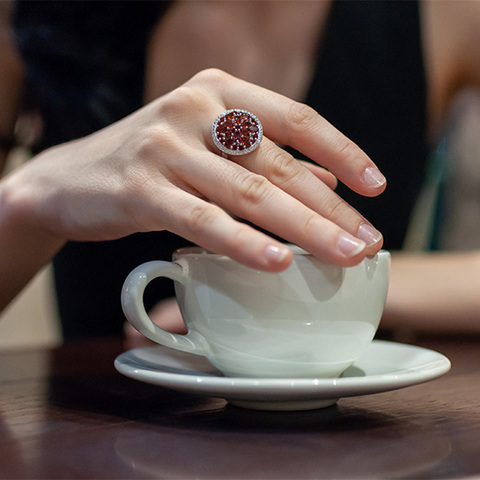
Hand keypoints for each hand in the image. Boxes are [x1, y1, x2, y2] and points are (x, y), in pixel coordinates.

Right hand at [3, 69, 384, 273]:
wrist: (71, 180)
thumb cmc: (152, 165)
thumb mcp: (209, 151)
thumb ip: (264, 160)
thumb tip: (327, 180)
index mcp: (219, 92)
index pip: (296, 117)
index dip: (343, 151)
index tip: (376, 188)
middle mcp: (195, 109)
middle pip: (281, 163)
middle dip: (332, 208)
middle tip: (369, 243)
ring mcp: (166, 144)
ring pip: (250, 192)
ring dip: (304, 229)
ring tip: (343, 258)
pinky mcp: (141, 186)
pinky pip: (202, 218)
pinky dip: (242, 242)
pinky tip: (276, 263)